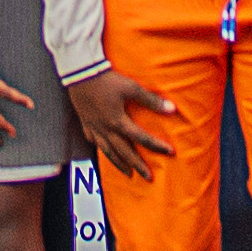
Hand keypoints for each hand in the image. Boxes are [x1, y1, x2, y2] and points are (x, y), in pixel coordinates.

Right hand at [65, 61, 180, 180]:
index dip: (157, 145)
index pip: (142, 138)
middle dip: (137, 165)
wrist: (79, 72)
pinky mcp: (85, 122)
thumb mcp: (131, 87)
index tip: (170, 152)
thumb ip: (151, 100)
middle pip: (124, 152)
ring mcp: (94, 127)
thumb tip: (172, 109)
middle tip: (148, 177)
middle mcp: (106, 129)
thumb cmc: (106, 79)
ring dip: (119, 164)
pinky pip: (93, 141)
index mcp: (118, 121)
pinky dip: (100, 148)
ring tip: (128, 173)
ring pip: (108, 151)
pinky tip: (104, 151)